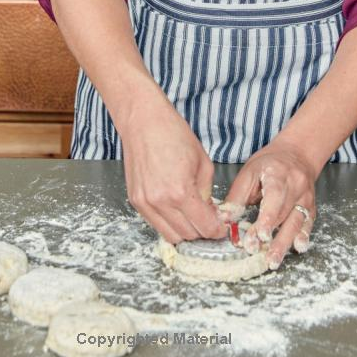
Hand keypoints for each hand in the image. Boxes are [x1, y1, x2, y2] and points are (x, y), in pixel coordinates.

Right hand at [117, 93, 227, 245]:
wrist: (143, 121)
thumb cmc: (173, 134)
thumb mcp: (203, 162)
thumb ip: (207, 192)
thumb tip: (209, 212)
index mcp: (181, 191)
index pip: (204, 227)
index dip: (217, 230)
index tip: (221, 228)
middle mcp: (160, 201)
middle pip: (187, 236)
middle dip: (202, 231)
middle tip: (208, 220)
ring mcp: (145, 203)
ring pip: (170, 235)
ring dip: (184, 230)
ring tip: (192, 216)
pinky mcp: (135, 200)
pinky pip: (155, 223)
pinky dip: (168, 222)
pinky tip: (175, 208)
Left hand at [223, 136, 319, 269]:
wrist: (298, 154)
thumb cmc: (270, 164)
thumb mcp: (249, 171)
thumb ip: (237, 196)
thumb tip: (224, 218)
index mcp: (278, 174)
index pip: (274, 197)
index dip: (267, 217)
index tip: (258, 235)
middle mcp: (295, 186)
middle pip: (283, 214)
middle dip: (270, 236)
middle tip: (257, 252)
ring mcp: (305, 198)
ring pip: (296, 222)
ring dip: (284, 243)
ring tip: (273, 260)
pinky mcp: (311, 207)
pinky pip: (308, 224)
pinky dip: (303, 236)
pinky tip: (299, 247)